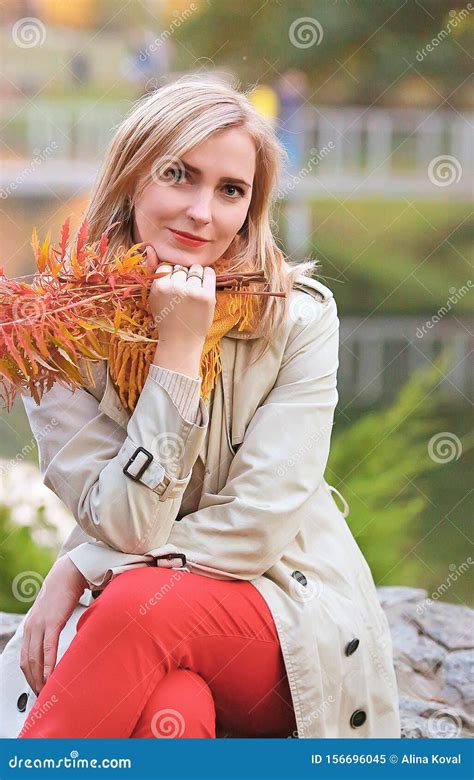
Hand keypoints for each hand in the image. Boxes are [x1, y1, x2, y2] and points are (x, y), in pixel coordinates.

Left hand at [20, 555, 87, 694]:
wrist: (68, 574)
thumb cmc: (62, 594)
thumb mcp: (51, 614)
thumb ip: (49, 630)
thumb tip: (54, 646)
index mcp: (30, 627)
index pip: (24, 659)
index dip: (29, 676)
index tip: (38, 688)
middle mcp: (31, 628)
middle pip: (27, 662)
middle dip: (33, 681)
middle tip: (42, 695)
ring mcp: (40, 625)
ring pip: (35, 658)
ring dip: (40, 677)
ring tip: (47, 689)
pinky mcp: (52, 622)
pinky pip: (48, 648)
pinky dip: (49, 664)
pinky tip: (51, 675)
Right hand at [145, 245, 216, 347]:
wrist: (181, 341)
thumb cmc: (166, 318)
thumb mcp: (153, 296)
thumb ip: (152, 271)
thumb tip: (150, 248)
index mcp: (159, 286)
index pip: (167, 266)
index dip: (171, 276)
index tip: (173, 288)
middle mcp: (175, 287)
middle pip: (181, 267)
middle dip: (183, 276)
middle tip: (183, 292)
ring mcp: (192, 291)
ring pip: (195, 268)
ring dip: (195, 275)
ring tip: (193, 289)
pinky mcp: (207, 296)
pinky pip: (209, 273)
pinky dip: (207, 276)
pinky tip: (203, 285)